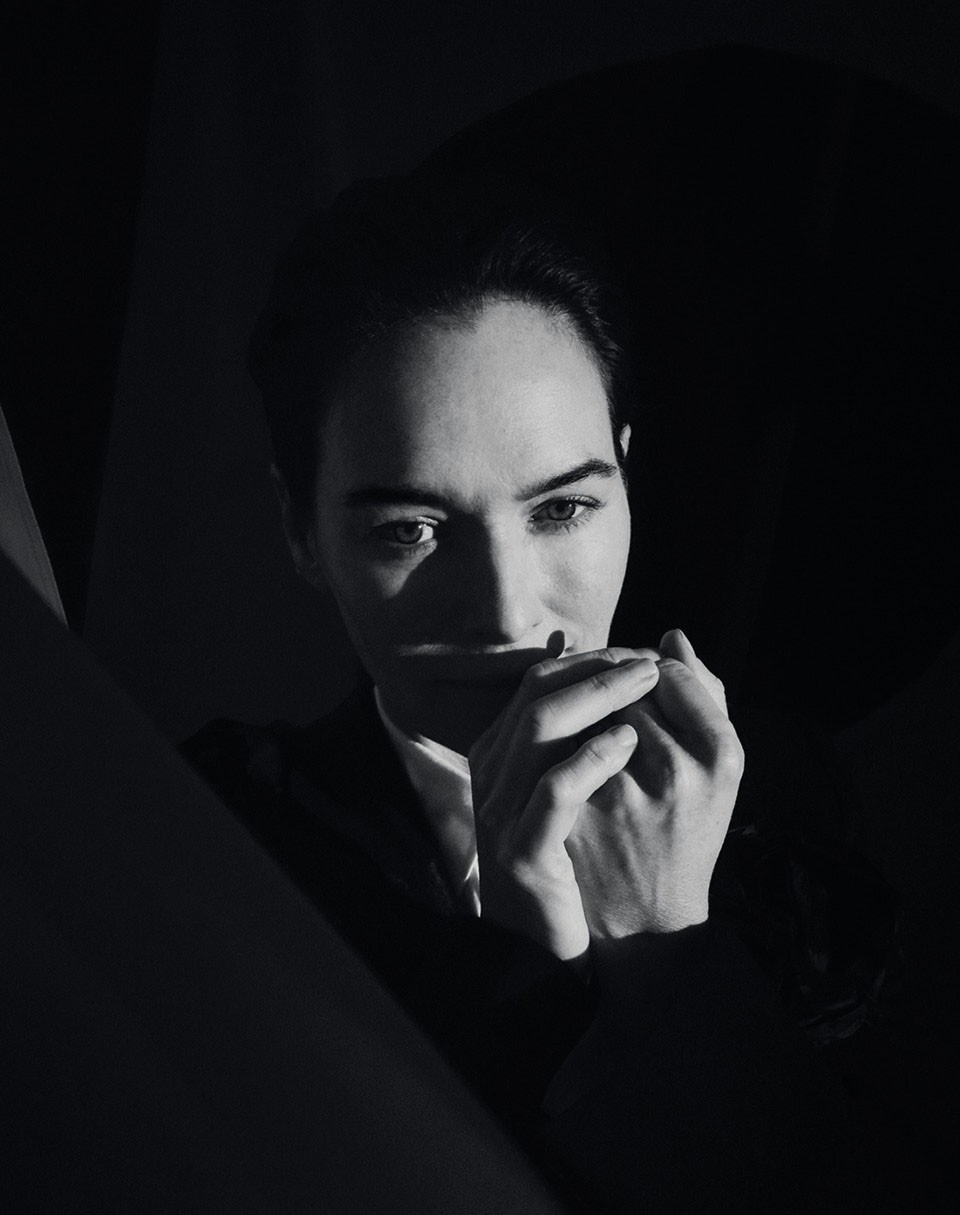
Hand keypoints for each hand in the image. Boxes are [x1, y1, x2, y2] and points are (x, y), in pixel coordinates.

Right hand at [468, 648, 660, 963]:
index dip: (593, 660)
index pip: (540, 681)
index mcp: (499, 754)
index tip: (642, 655)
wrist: (545, 949)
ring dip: (600, 696)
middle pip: (538, 693)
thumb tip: (618, 673)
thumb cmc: (570, 864)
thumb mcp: (573, 794)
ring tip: (648, 684)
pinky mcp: (522, 850)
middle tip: (651, 662)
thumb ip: (587, 736)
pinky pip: (555, 789)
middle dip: (599, 669)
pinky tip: (630, 742)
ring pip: (540, 727)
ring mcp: (501, 811)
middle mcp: (491, 773)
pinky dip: (592, 757)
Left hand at [567, 629, 743, 936]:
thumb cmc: (687, 835)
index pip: (673, 677)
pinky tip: (566, 751)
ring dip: (585, 711)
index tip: (648, 687)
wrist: (648, 923)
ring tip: (595, 730)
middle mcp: (675, 774)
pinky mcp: (575, 815)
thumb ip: (704, 698)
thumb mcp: (717, 773)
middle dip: (616, 690)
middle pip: (627, 691)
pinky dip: (559, 741)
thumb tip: (672, 635)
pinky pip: (559, 749)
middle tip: (615, 707)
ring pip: (589, 714)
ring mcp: (620, 795)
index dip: (652, 673)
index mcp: (720, 759)